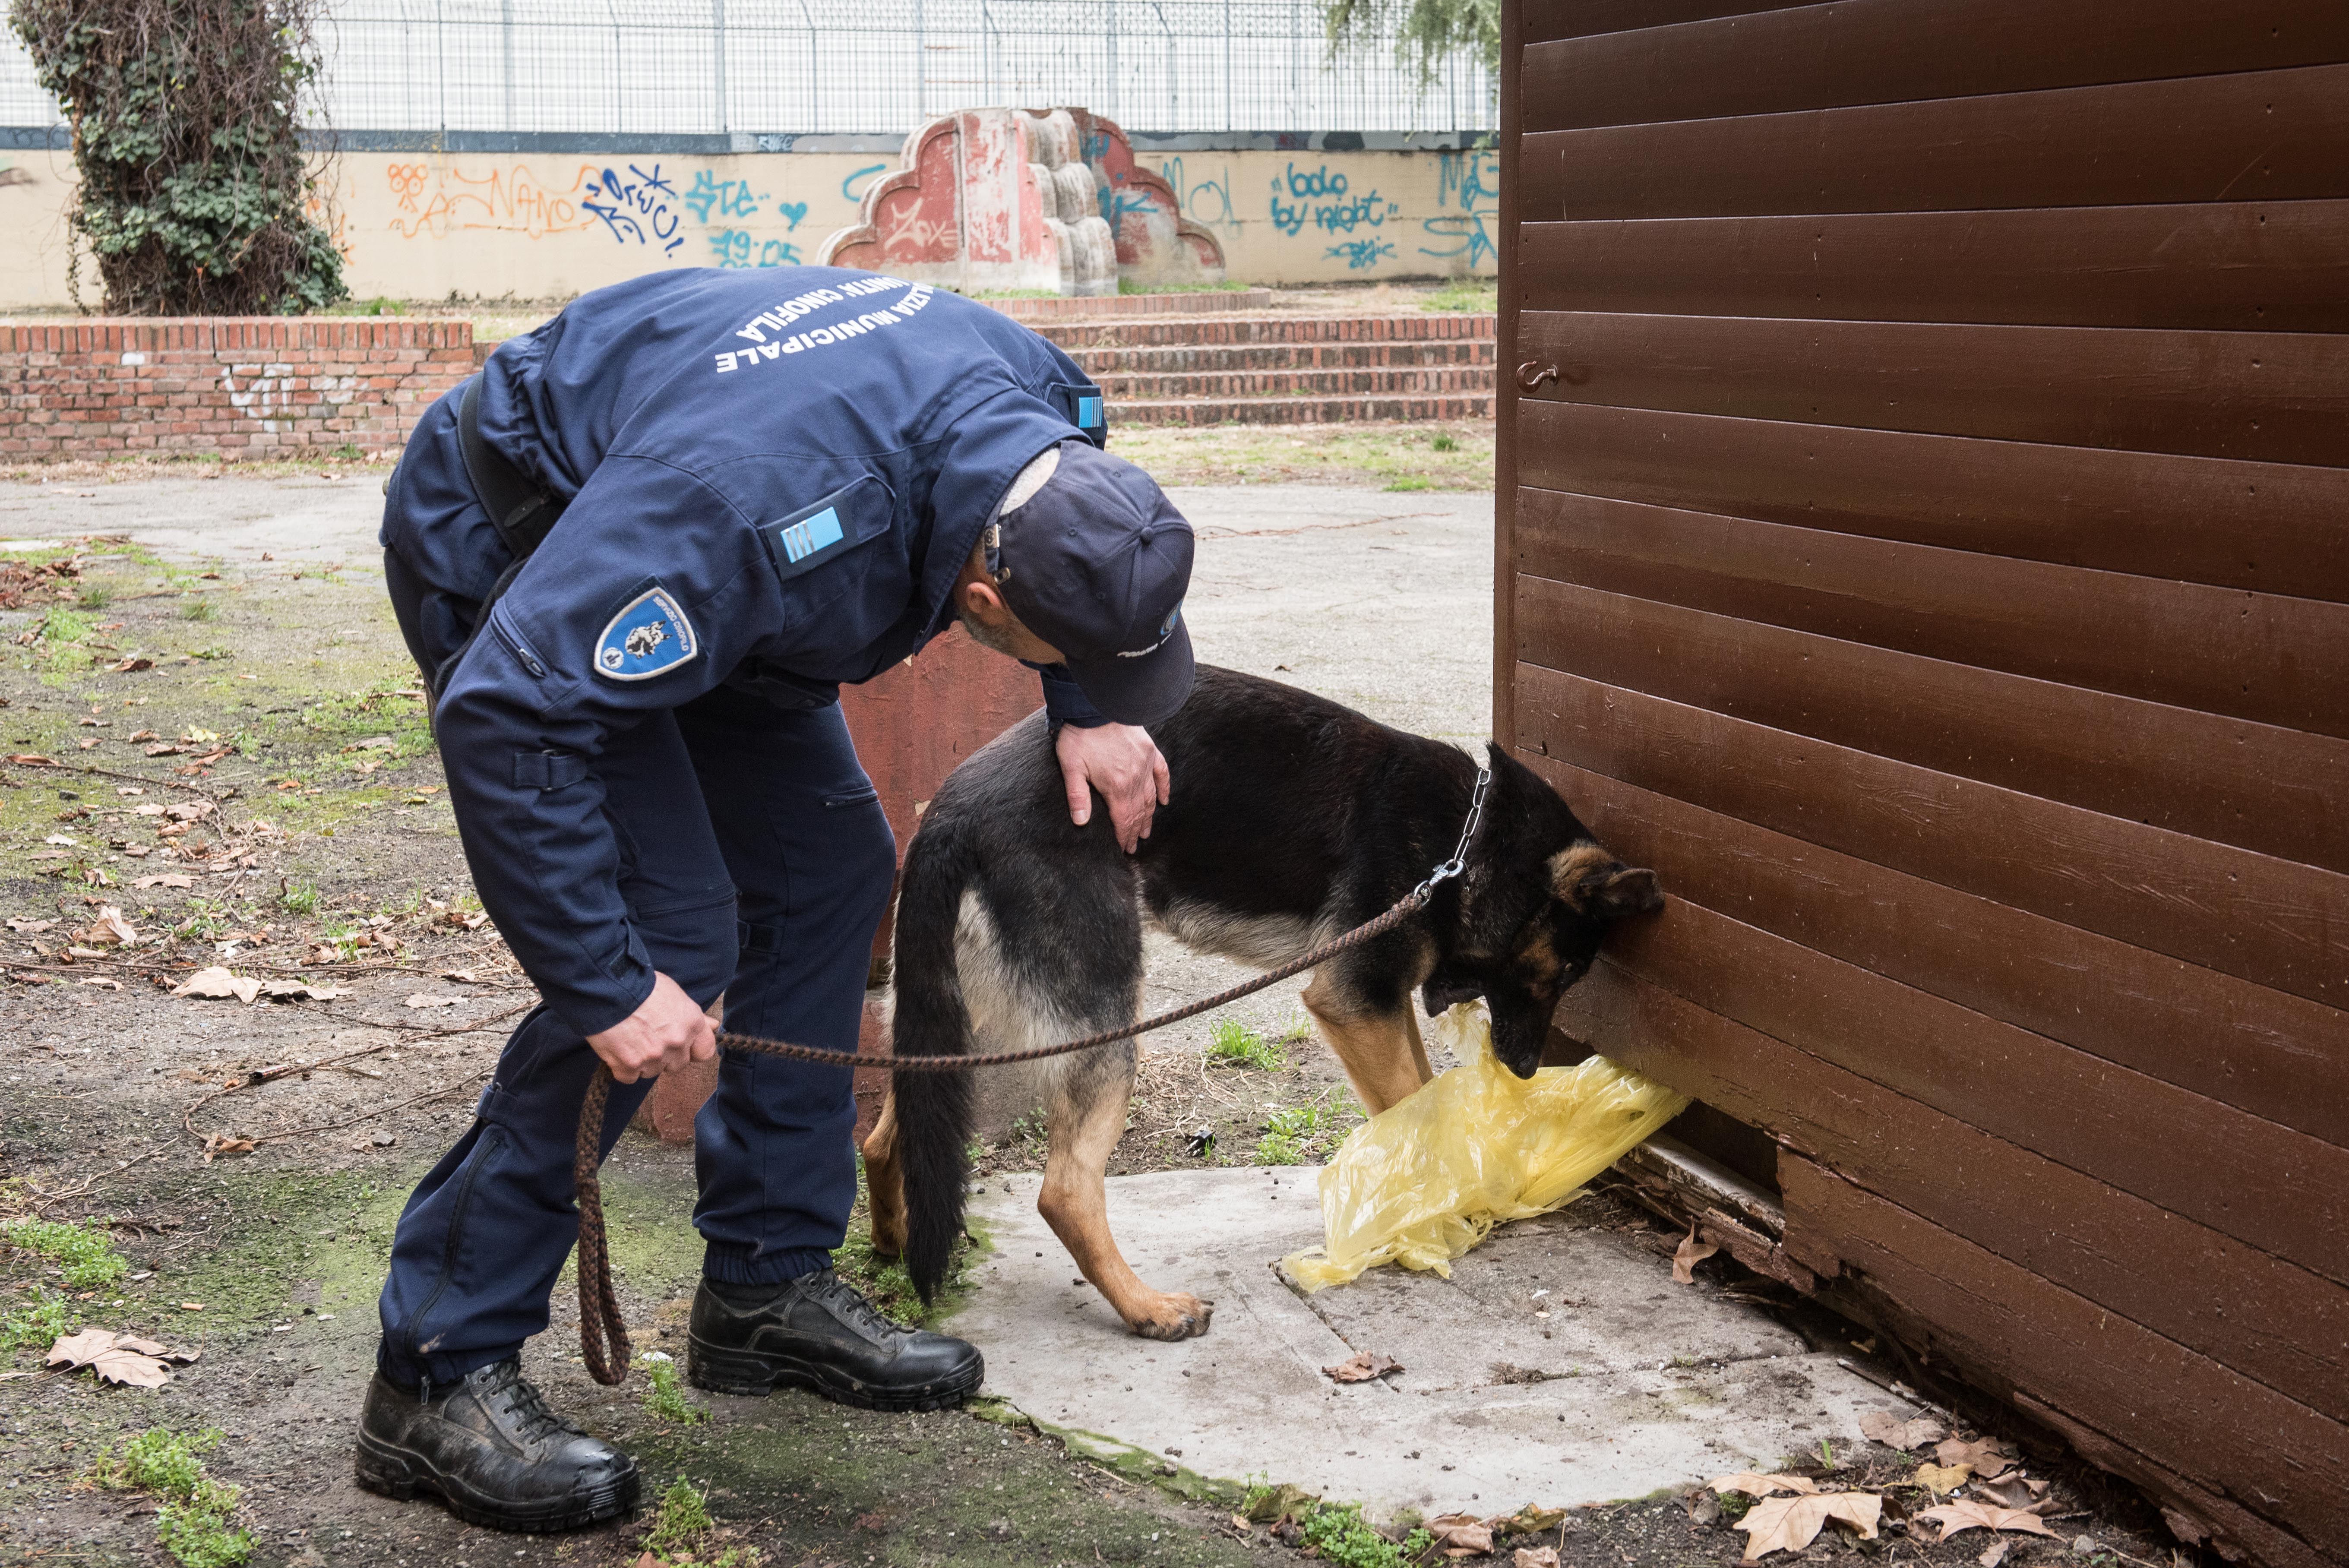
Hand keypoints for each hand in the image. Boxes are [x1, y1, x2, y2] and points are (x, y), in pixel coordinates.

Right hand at [586, 971, 716, 1083]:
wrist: (608, 988)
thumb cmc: (642, 985)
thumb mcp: (674, 994)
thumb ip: (693, 1015)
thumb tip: (713, 1026)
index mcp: (691, 1024)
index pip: (705, 1051)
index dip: (692, 1050)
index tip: (683, 1046)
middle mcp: (676, 1043)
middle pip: (677, 1065)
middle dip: (665, 1056)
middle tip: (648, 1038)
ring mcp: (653, 1057)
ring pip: (652, 1072)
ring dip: (643, 1062)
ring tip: (630, 1040)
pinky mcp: (629, 1066)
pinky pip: (630, 1077)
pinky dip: (623, 1068)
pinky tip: (618, 1049)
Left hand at [1055, 721, 1170, 853]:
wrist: (1095, 706)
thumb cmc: (1079, 736)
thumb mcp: (1071, 767)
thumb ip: (1077, 796)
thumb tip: (1080, 823)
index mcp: (1116, 786)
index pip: (1123, 819)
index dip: (1124, 836)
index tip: (1125, 849)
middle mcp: (1135, 778)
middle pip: (1138, 812)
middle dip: (1136, 831)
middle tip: (1135, 845)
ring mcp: (1145, 764)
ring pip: (1151, 797)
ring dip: (1149, 816)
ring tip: (1146, 831)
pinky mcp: (1149, 750)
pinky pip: (1162, 773)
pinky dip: (1164, 788)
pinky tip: (1164, 800)